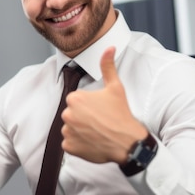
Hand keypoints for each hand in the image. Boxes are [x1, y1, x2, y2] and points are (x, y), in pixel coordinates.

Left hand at [61, 47, 146, 163]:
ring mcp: (67, 132)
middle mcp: (67, 115)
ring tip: (97, 132)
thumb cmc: (121, 115)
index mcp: (75, 99)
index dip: (89, 105)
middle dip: (83, 117)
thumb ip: (107, 67)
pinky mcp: (69, 147)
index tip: (100, 110)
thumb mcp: (115, 88)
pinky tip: (92, 141)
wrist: (127, 143)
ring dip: (80, 130)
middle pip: (72, 114)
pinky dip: (79, 143)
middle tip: (100, 121)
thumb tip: (109, 48)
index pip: (76, 100)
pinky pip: (70, 143)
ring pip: (70, 128)